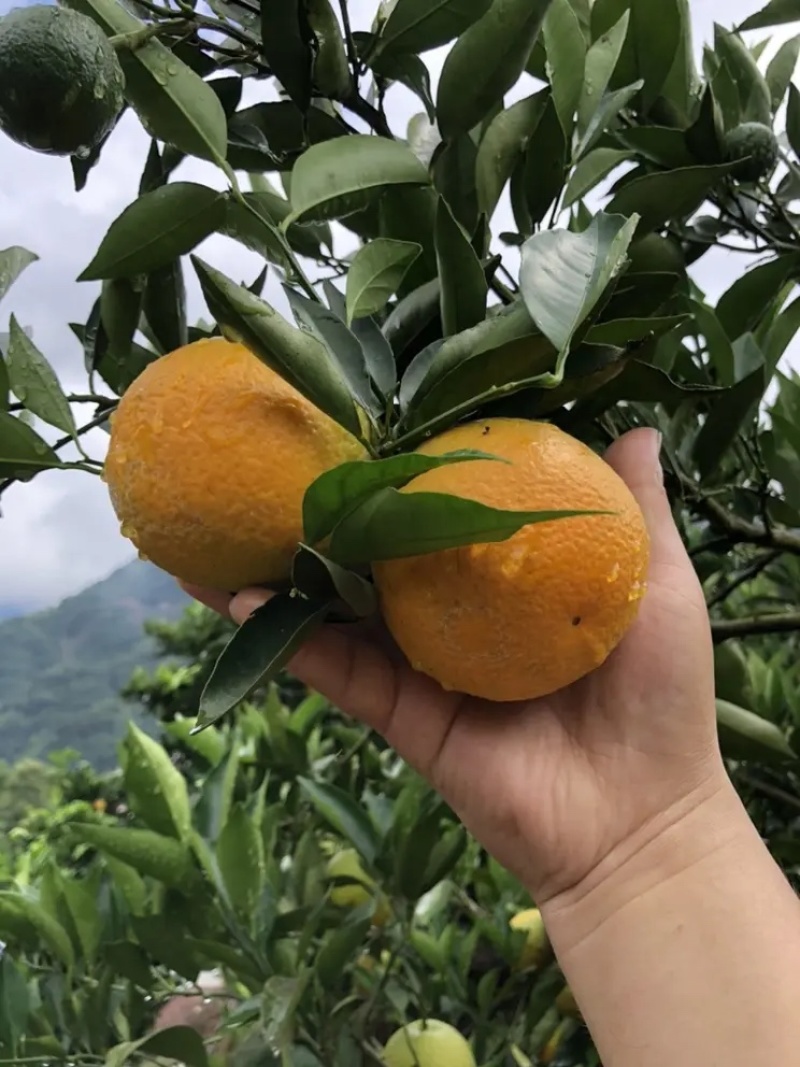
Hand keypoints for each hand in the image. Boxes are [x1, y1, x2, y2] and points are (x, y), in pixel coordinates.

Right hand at [183, 428, 726, 907]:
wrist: (641, 815)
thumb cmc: (661, 696)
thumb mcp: (658, 583)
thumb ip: (637, 511)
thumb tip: (637, 426)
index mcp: (510, 586)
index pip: (447, 516)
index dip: (408, 475)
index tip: (369, 426)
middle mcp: (457, 619)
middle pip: (381, 557)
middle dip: (328, 516)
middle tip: (274, 461)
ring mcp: (422, 667)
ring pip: (339, 609)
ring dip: (281, 570)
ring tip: (223, 522)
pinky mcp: (401, 715)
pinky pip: (336, 669)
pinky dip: (286, 636)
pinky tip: (239, 593)